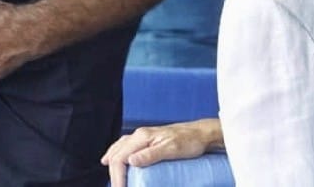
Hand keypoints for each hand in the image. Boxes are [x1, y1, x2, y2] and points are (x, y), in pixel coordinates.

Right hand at [101, 119, 222, 186]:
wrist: (201, 134)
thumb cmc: (189, 141)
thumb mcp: (171, 149)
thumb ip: (151, 155)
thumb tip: (131, 161)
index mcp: (142, 137)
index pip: (120, 158)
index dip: (117, 177)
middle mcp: (139, 135)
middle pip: (117, 154)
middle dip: (114, 174)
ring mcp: (142, 137)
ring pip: (119, 149)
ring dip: (113, 163)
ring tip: (112, 179)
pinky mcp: (147, 140)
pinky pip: (125, 147)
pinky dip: (117, 155)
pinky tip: (116, 160)